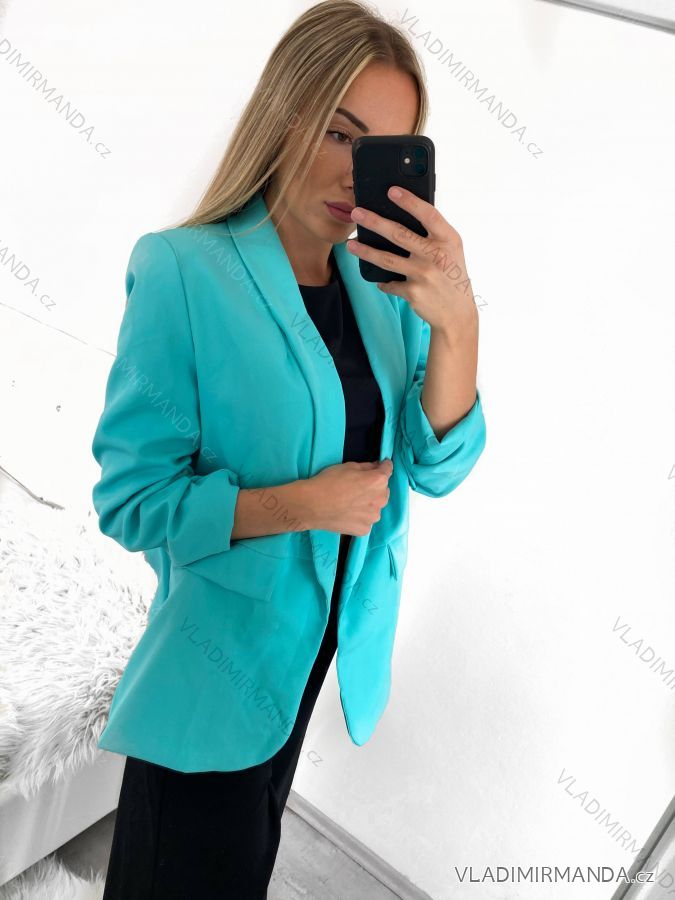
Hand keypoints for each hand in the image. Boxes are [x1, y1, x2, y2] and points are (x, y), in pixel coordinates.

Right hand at [306, 459, 392, 535]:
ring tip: (351, 502)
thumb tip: (377, 466)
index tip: (381, 465)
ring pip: (375, 507)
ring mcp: (373, 517)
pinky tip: (347, 513)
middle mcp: (381, 499)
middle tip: (358, 486)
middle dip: (375, 487)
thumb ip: (367, 467)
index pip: (388, 470)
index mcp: (378, 481)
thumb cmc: (328, 481)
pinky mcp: (365, 529)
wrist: (312, 505)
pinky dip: (360, 517)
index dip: (384, 466)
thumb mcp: (348, 466)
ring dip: (368, 503)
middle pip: (383, 490)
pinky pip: (366, 520)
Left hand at [347, 186, 477, 341]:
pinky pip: (390, 283)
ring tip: (351, 245)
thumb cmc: (452, 275)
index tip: (392, 191)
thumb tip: (401, 216)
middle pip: (399, 234)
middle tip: (356, 213)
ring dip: (366, 251)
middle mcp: (436, 255)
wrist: (457, 312)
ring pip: (387, 259)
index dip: (410, 201)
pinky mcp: (413, 292)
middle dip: (374, 222)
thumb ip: (434, 235)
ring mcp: (423, 274)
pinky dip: (383, 282)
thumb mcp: (451, 251)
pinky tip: (378, 279)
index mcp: (448, 240)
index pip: (428, 214)